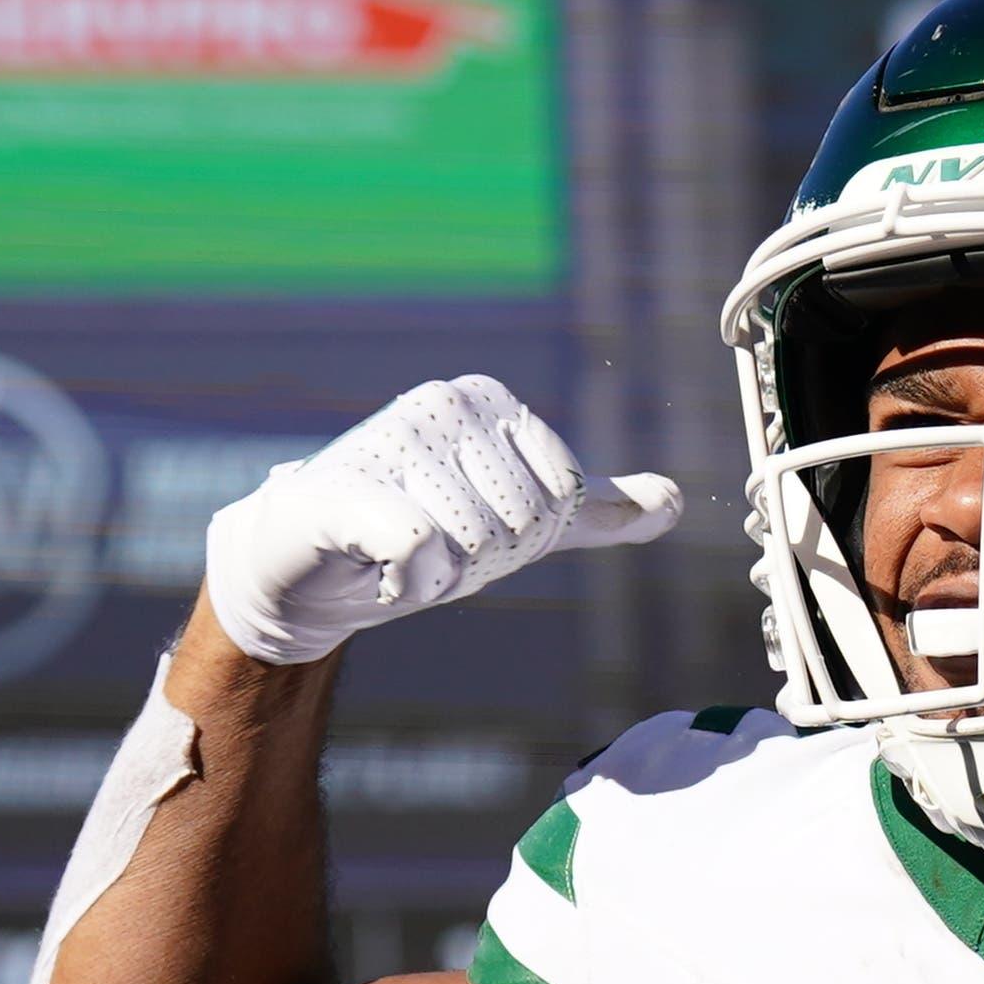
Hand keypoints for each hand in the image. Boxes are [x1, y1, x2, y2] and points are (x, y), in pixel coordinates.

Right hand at [203, 374, 681, 665]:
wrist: (308, 569)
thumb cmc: (415, 533)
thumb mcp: (517, 521)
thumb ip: (593, 511)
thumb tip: (675, 501)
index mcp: (491, 400)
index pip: (565, 497)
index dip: (525, 538)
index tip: (469, 523)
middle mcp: (445, 401)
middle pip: (525, 524)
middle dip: (483, 558)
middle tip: (429, 542)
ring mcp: (395, 437)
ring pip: (477, 544)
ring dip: (440, 574)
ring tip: (396, 550)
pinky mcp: (349, 489)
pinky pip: (423, 550)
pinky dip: (406, 582)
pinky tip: (374, 566)